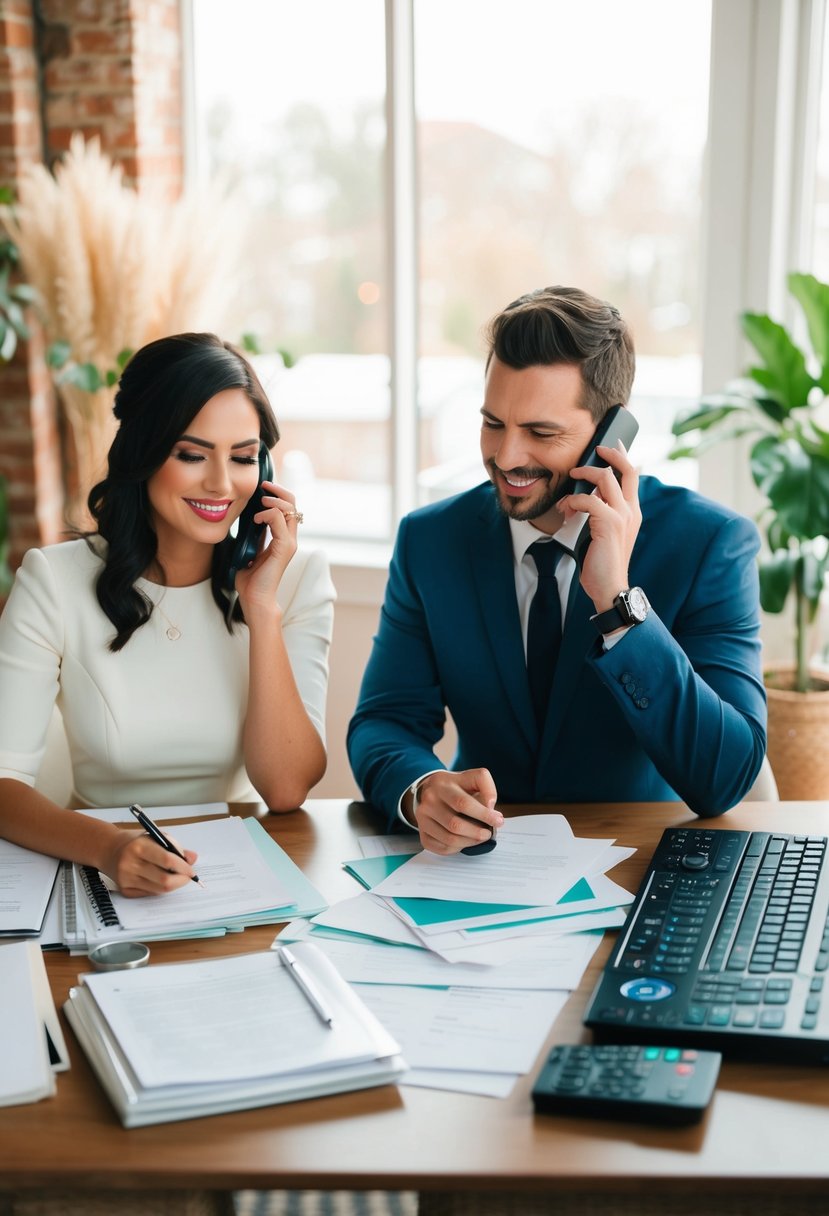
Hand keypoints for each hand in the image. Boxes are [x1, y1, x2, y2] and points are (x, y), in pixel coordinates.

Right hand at [104, 829, 198, 897]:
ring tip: (176, 877)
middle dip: (181, 880)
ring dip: (173, 885)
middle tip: (187, 877)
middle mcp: (130, 864)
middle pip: (164, 880)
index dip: (183, 867)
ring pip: (159, 890)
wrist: (108, 849)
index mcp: (139, 847)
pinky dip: (160, 888)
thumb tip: (192, 859)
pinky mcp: (125, 890)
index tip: (191, 870)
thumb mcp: (155, 837)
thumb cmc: (135, 842)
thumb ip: (175, 847)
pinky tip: (159, 879)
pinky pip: (150, 893)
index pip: (167, 861)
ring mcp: (126, 879)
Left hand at [234, 480, 299, 613]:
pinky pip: (279, 520)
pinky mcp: (284, 547)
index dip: (277, 495)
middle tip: (264, 486)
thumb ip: (253, 536)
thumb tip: (247, 521)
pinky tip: (256, 519)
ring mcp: (289, 543)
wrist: (254, 599)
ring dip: (274, 500)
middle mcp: (289, 539)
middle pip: (293, 504)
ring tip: (260, 503)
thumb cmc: (250, 580)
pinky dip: (267, 514)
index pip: (287, 509)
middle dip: (278, 490)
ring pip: (289, 508)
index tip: (262, 489)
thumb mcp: (249, 550)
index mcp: (282, 538)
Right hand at [412, 769, 503, 854]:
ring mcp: (422, 817)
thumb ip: (485, 787)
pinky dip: (458, 848)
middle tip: (489, 833)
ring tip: (481, 837)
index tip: (498, 820)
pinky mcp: (422, 832)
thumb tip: (490, 807)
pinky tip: (465, 840)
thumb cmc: (456, 788)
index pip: (463, 803)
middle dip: (477, 832)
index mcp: (443, 783)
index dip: (483, 814)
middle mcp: (429, 800)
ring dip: (470, 841)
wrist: (430, 790)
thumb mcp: (471, 778)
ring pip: (449, 838)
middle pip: (454, 824)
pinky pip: (442, 847)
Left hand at [559, 441, 641, 612]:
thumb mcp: (604, 533)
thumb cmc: (602, 562)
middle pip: (625, 469)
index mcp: (633, 512)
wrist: (609, 587)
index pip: (633, 475)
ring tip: (570, 482)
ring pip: (605, 479)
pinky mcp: (610, 524)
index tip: (609, 446)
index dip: (622, 457)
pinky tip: (566, 509)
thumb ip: (601, 514)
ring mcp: (623, 516)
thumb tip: (585, 496)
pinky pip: (589, 500)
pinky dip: (573, 500)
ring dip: (584, 476)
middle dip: (608, 455)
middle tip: (592, 451)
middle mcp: (632, 510)